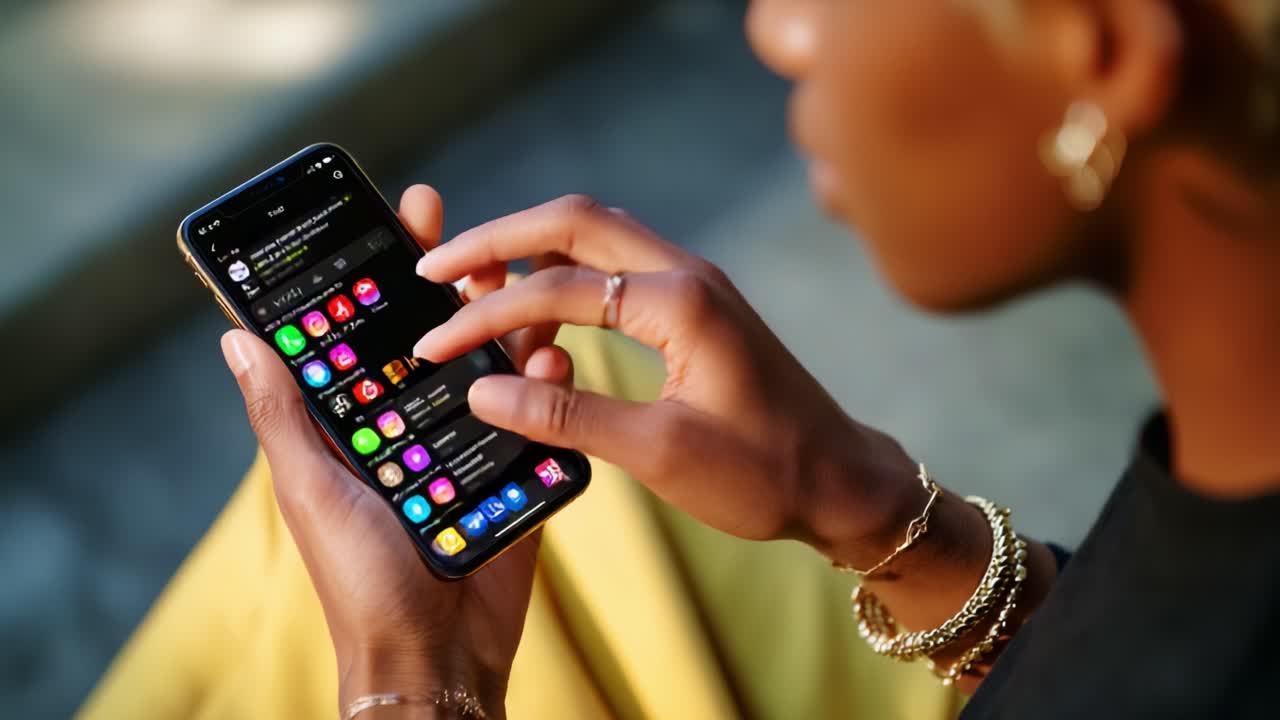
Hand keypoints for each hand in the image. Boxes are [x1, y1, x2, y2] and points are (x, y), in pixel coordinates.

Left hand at [220, 186, 573, 716]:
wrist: (437, 655)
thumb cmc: (359, 579)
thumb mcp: (309, 490)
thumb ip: (283, 415)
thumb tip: (237, 336)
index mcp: (357, 423)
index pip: (366, 333)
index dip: (377, 275)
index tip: (390, 218)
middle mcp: (413, 424)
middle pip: (437, 336)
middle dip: (456, 282)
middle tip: (473, 237)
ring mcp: (470, 445)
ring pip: (494, 366)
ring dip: (511, 323)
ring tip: (525, 286)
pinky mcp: (515, 472)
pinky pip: (536, 416)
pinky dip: (547, 384)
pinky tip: (553, 362)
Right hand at [413, 195, 928, 564]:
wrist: (841, 481)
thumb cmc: (764, 473)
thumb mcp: (659, 453)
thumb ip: (566, 417)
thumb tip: (482, 393)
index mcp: (681, 303)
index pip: (556, 289)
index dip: (486, 316)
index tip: (433, 345)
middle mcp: (688, 274)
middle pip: (573, 221)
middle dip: (498, 239)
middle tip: (437, 267)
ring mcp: (695, 284)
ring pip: (595, 238)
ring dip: (533, 257)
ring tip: (481, 305)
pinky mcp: (696, 306)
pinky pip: (617, 269)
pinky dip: (568, 282)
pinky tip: (544, 328)